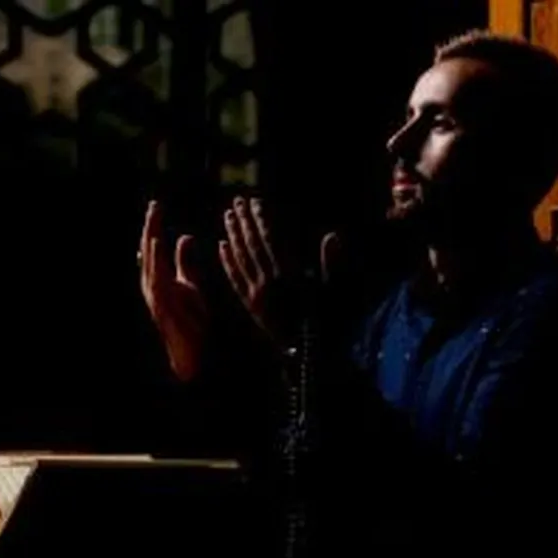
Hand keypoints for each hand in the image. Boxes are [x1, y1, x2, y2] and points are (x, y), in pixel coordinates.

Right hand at [140, 200, 207, 381]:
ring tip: (153, 218)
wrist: (191, 347)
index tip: (156, 207)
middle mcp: (151, 283)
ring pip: (150, 260)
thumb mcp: (188, 282)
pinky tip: (157, 242)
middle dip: (150, 227)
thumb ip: (184, 260)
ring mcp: (154, 292)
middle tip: (154, 205)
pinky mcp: (160, 300)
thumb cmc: (189, 317)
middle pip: (148, 250)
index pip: (154, 247)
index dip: (154, 227)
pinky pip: (156, 274)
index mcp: (157, 277)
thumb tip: (184, 236)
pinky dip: (155, 257)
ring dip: (151, 237)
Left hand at [219, 196, 341, 345]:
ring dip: (233, 236)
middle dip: (244, 222)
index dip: (262, 219)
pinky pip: (235, 281)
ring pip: (240, 260)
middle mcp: (269, 283)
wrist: (311, 356)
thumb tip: (332, 236)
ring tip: (227, 217)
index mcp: (290, 277)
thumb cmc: (329, 324)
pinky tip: (221, 247)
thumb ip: (332, 264)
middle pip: (252, 246)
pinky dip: (227, 263)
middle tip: (236, 202)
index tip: (256, 201)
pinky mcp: (250, 307)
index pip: (271, 240)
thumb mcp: (337, 293)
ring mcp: (257, 296)